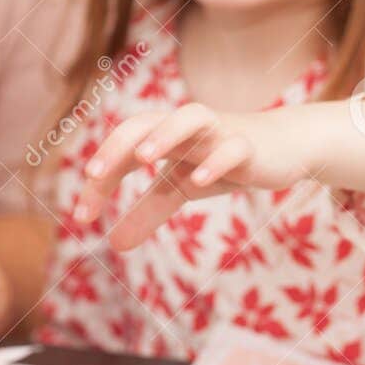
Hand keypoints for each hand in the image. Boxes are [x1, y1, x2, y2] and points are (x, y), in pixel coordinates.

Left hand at [73, 103, 306, 250]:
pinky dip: (216, 161)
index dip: (98, 182)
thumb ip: (146, 213)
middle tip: (94, 174)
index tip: (81, 217)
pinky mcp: (249, 145)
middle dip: (116, 147)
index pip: (121, 152)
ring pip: (189, 118)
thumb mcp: (179, 189)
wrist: (284, 147)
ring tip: (142, 158)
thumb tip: (114, 245)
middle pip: (143, 123)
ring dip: (164, 134)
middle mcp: (184, 128)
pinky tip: (199, 181)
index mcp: (161, 137)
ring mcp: (218, 132)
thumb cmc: (220, 163)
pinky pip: (232, 148)